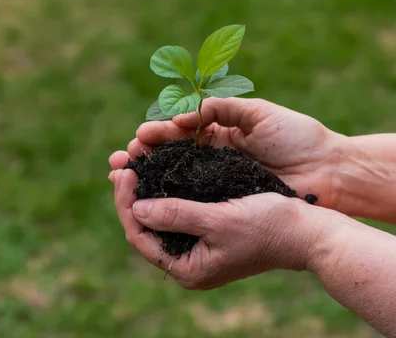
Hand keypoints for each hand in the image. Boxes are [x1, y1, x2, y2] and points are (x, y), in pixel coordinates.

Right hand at [110, 98, 344, 208]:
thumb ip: (224, 108)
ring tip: (122, 176)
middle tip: (121, 160)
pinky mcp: (225, 201)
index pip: (178, 132)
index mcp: (219, 133)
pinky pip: (191, 199)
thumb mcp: (261, 114)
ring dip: (148, 177)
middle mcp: (212, 157)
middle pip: (169, 156)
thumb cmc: (298, 138)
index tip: (139, 137)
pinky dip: (168, 198)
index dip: (156, 134)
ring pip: (174, 178)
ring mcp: (216, 181)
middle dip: (143, 156)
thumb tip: (185, 114)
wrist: (330, 171)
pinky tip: (148, 199)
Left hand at [110, 168, 331, 288]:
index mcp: (187, 268)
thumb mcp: (219, 220)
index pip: (139, 236)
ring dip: (144, 189)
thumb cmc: (268, 226)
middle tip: (121, 161)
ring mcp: (196, 247)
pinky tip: (157, 170)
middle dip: (130, 194)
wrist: (307, 232)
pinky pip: (174, 211)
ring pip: (157, 216)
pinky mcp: (206, 232)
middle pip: (144, 226)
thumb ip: (177, 215)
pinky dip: (163, 190)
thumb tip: (137, 208)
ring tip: (133, 161)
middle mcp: (187, 261)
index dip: (125, 202)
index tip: (123, 171)